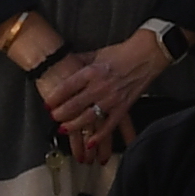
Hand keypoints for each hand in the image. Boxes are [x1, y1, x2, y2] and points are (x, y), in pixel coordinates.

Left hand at [37, 27, 168, 163]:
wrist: (146, 54)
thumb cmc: (122, 52)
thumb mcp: (96, 53)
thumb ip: (80, 61)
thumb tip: (64, 64)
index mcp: (91, 71)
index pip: (66, 87)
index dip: (54, 98)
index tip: (48, 104)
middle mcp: (99, 86)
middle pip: (74, 105)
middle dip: (60, 114)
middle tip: (54, 117)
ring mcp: (111, 99)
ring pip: (87, 118)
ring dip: (73, 126)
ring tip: (64, 129)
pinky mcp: (123, 107)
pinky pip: (109, 126)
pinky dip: (99, 137)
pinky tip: (89, 143)